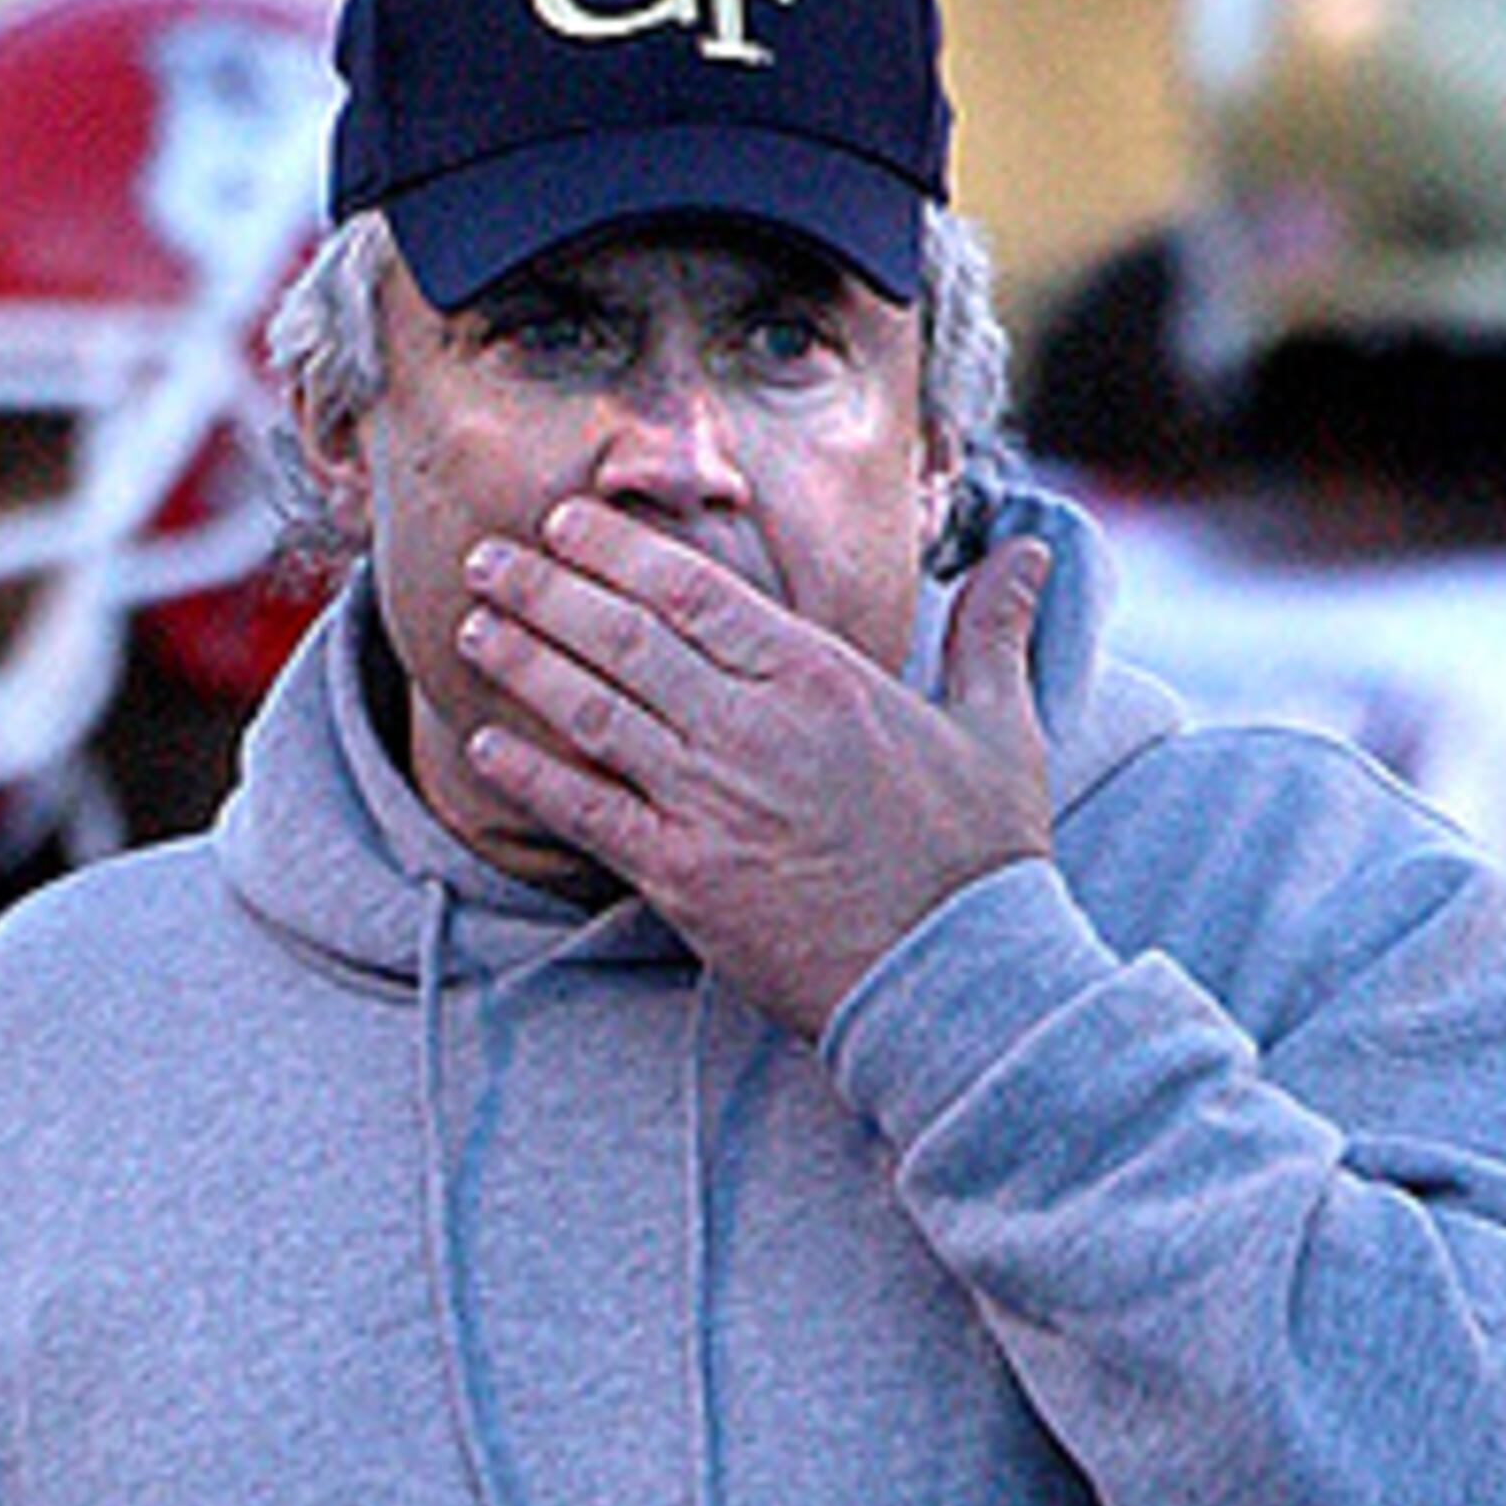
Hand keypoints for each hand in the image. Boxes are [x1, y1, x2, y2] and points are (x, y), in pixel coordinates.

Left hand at [453, 500, 1053, 1036]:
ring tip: (475, 627)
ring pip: (592, 710)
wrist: (955, 980)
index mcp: (821, 678)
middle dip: (546, 590)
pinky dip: (528, 774)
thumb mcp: (1000, 730)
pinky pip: (584, 811)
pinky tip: (481, 746)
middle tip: (488, 559)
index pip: (696, 591)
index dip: (619, 551)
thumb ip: (991, 632)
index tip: (567, 524)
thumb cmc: (981, 858)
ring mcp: (710, 801)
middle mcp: (753, 727)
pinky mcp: (682, 876)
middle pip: (624, 637)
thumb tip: (1029, 553)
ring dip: (524, 663)